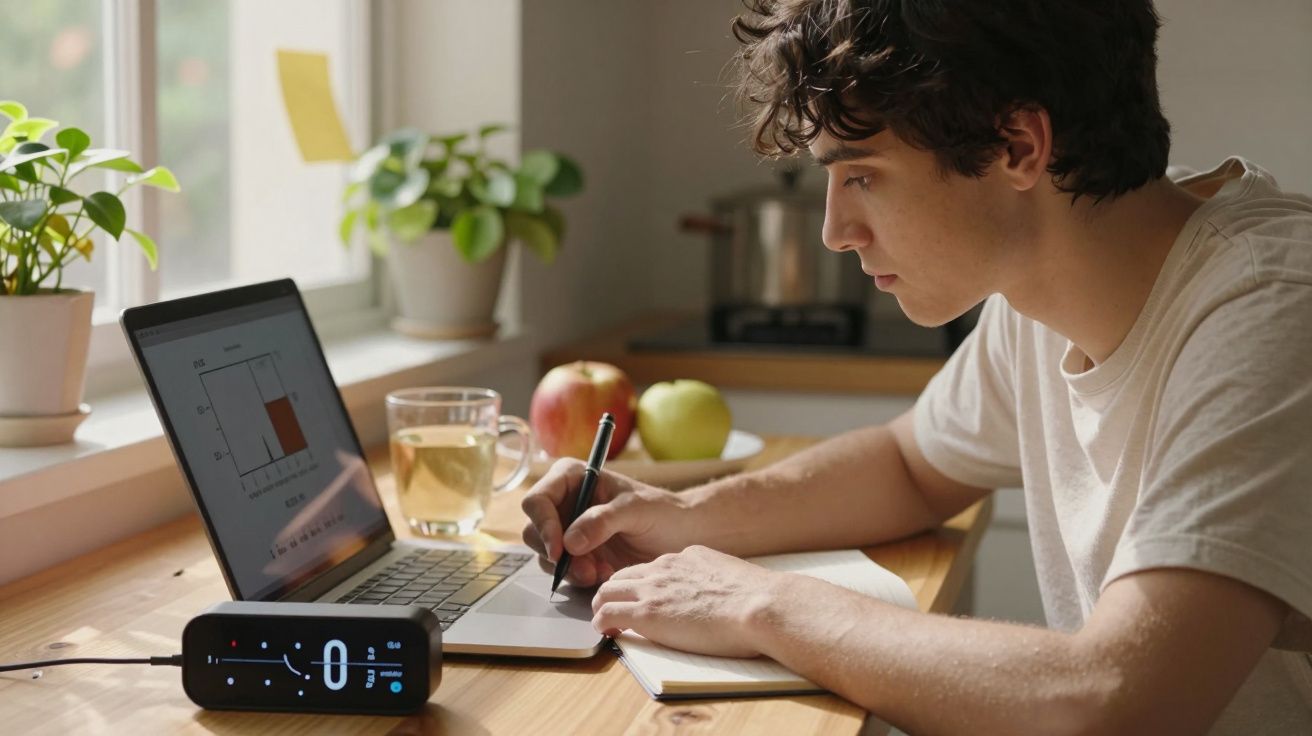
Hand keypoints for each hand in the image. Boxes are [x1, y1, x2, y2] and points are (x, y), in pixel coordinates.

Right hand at [520, 458, 697, 586]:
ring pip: (544, 553)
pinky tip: (603, 573)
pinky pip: (561, 570)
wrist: (681, 537)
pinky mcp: (576, 554)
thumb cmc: (663, 513)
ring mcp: (568, 529)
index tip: (560, 549)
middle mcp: (565, 502)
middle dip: (556, 553)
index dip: (543, 524)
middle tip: (584, 568)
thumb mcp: (636, 510)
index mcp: (573, 478)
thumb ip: (603, 521)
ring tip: (600, 571)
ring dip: (568, 569)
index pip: (538, 499)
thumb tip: (570, 542)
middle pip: (534, 529)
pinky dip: (578, 577)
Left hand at [591, 545, 788, 657]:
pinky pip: (607, 613)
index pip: (652, 568)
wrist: (760, 606)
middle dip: (614, 591)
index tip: (644, 597)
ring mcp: (653, 589)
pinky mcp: (646, 613)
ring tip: (605, 620)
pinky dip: (600, 622)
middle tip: (614, 608)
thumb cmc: (758, 600)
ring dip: (602, 604)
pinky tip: (605, 633)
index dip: (643, 584)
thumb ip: (714, 581)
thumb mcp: (731, 578)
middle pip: (623, 574)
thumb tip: (716, 596)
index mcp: (687, 557)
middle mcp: (665, 567)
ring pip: (607, 590)